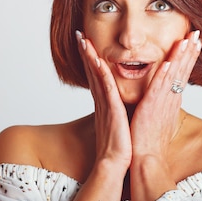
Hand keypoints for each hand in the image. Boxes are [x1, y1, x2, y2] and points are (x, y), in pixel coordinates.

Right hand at [76, 31, 131, 171]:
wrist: (116, 164)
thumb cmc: (119, 147)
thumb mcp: (118, 124)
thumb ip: (118, 112)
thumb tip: (122, 106)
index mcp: (105, 104)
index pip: (97, 77)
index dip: (91, 60)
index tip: (87, 45)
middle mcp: (102, 102)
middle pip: (92, 72)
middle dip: (86, 53)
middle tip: (79, 35)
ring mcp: (104, 105)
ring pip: (96, 75)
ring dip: (89, 57)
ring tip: (83, 40)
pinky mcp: (110, 110)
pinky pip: (105, 86)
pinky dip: (101, 71)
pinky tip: (97, 59)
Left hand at [130, 30, 201, 157]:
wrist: (146, 158)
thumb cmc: (149, 140)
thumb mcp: (159, 116)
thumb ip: (163, 102)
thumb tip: (166, 94)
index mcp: (171, 99)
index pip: (183, 73)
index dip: (189, 56)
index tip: (195, 40)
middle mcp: (170, 99)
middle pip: (183, 70)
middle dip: (190, 50)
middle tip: (196, 32)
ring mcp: (162, 103)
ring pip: (174, 76)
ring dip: (180, 57)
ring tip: (186, 40)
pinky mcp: (151, 109)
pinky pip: (159, 90)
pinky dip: (163, 76)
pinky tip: (167, 63)